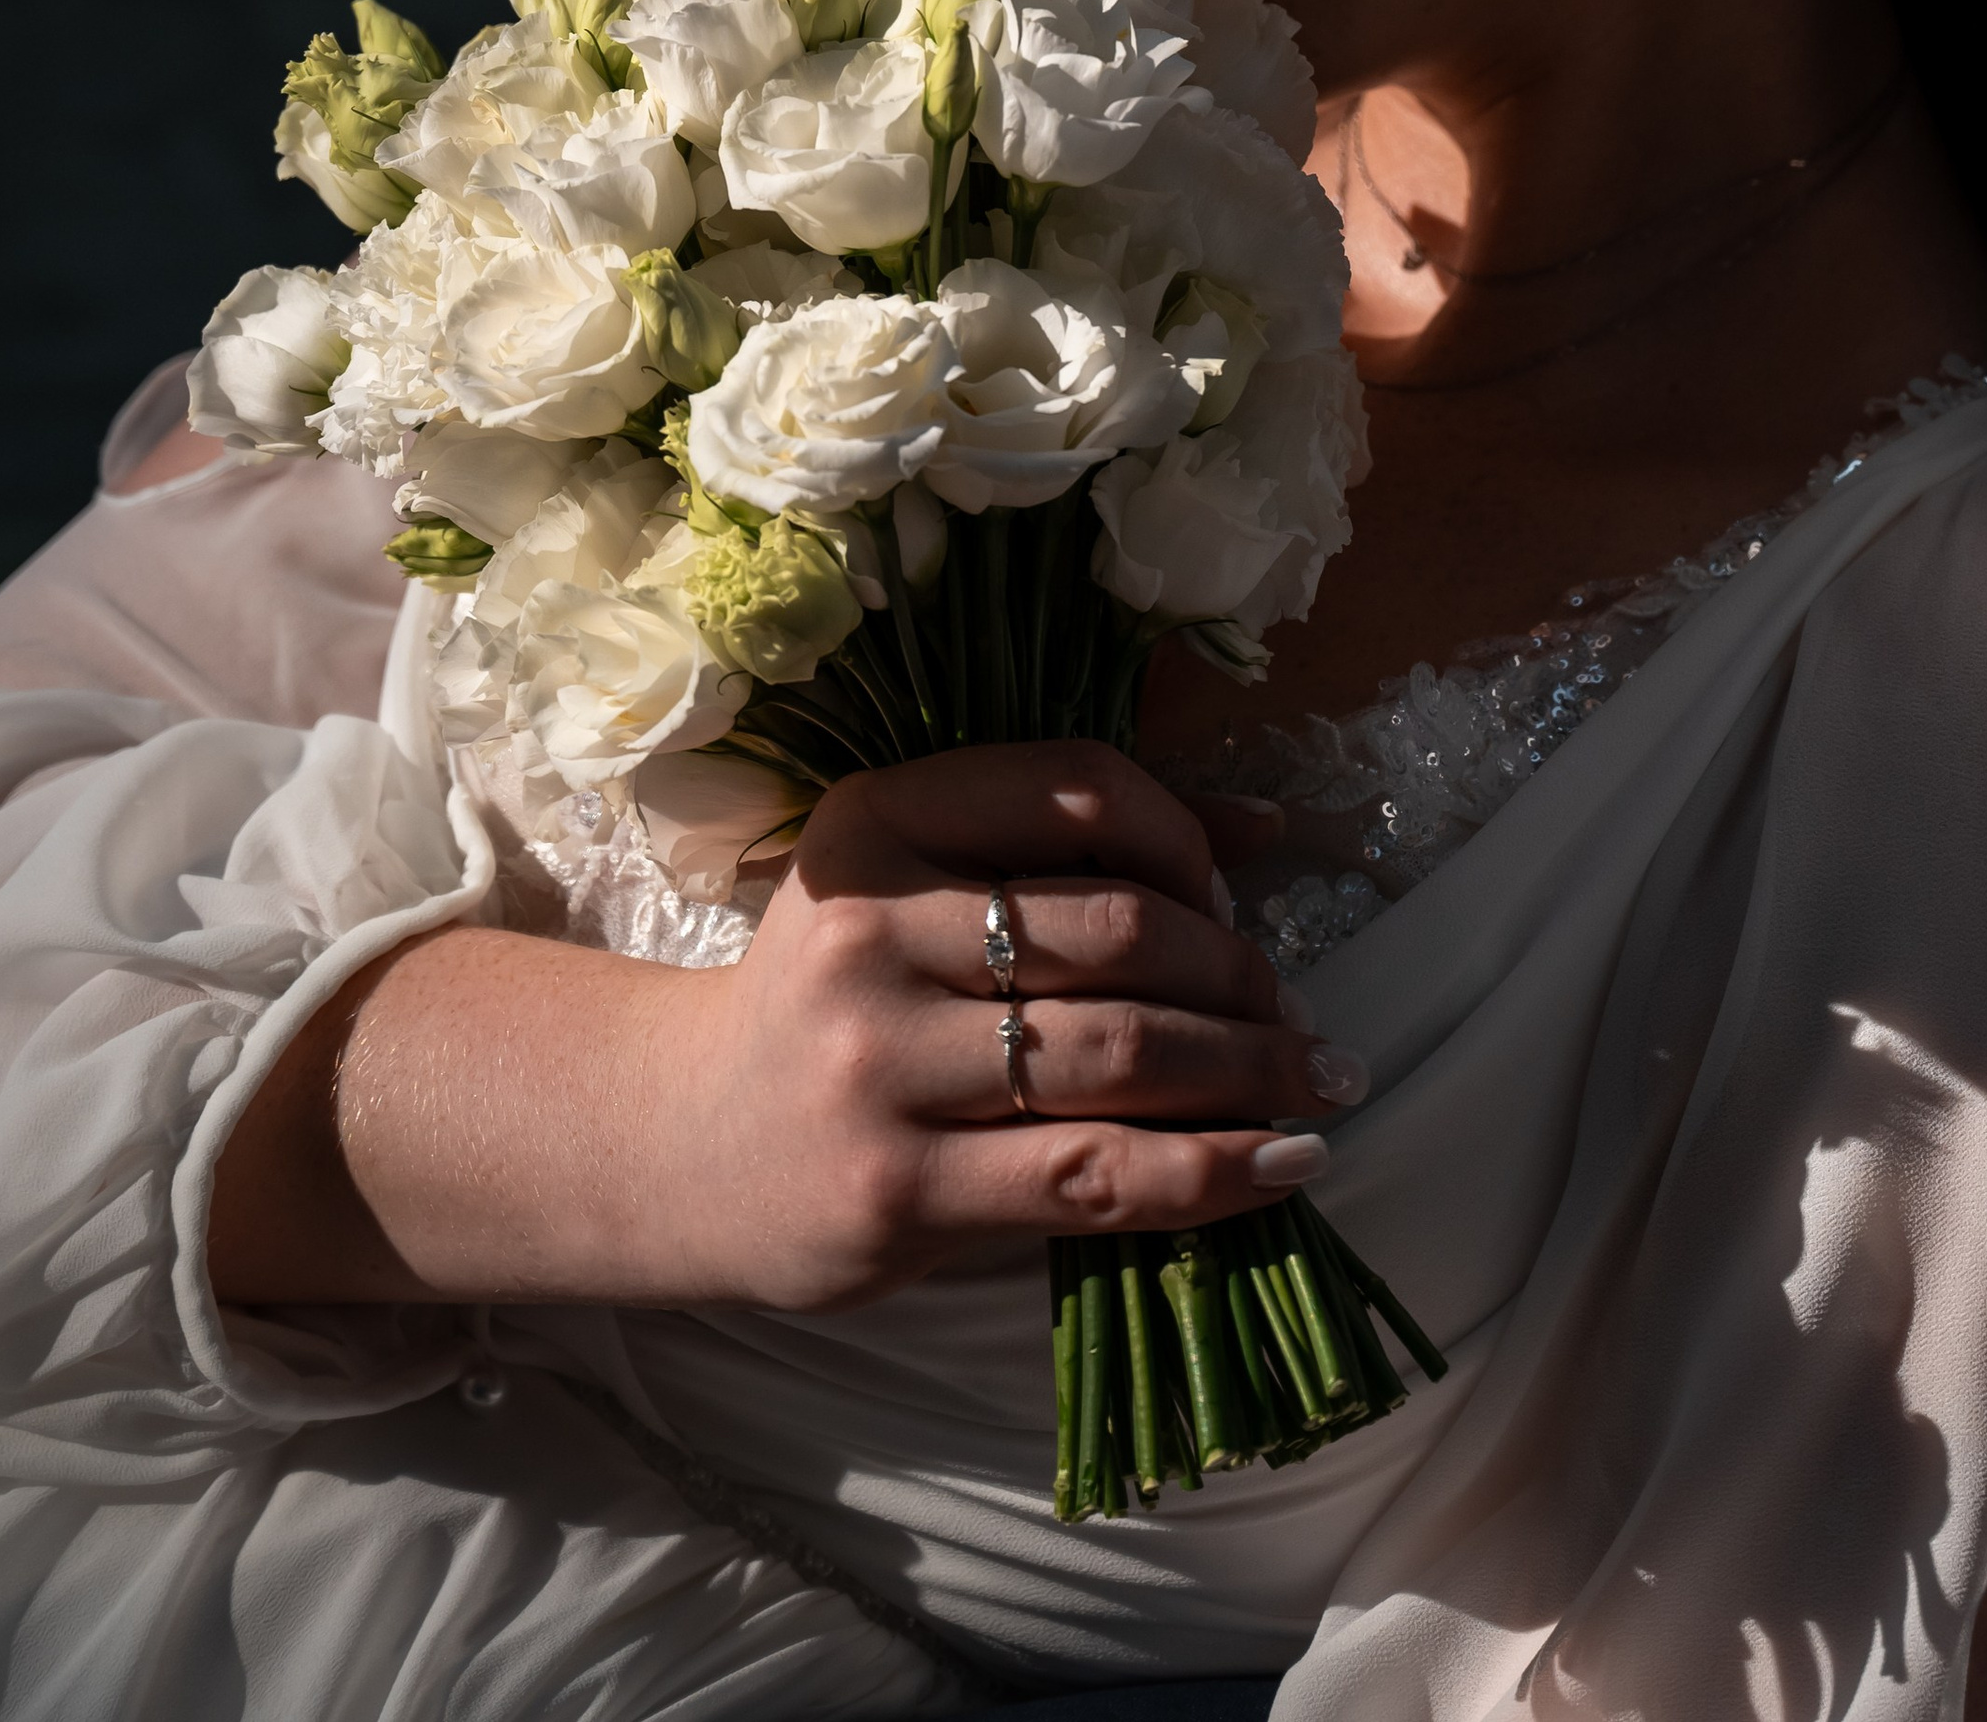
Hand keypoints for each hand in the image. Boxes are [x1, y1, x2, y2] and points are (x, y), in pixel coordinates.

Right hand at [210, 739, 1361, 1317]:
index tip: (1238, 891)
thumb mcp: (912, 881)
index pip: (1080, 790)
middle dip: (1239, 970)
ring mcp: (878, 1068)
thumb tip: (1264, 832)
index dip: (1191, 837)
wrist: (676, 1145)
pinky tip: (1281, 1163)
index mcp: (874, 820)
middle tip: (1288, 1008)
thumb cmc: (831, 998)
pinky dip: (1213, 1172)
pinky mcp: (898, 1196)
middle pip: (1121, 932)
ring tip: (1310, 1080)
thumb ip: (1063, 847)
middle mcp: (871, 931)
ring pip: (1120, 1054)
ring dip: (1249, 1068)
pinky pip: (1095, 1176)